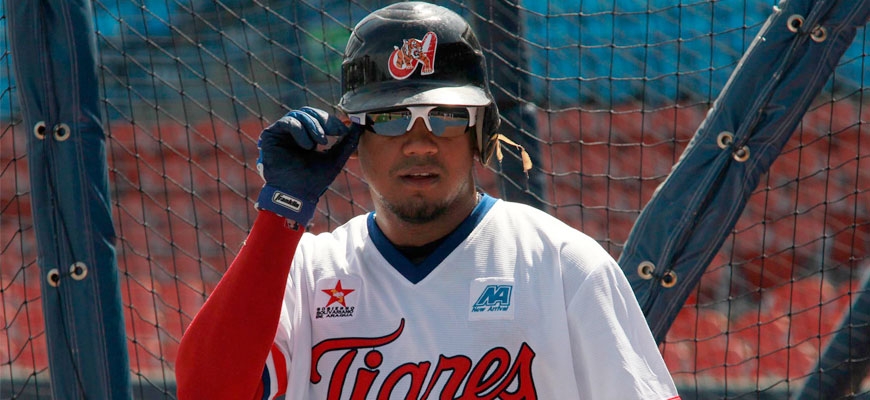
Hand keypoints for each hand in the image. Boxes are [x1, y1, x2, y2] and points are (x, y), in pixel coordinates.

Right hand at [256, 107, 359, 224]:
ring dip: (313, 127)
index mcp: (308, 136)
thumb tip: (359, 124)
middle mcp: (294, 132)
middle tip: (333, 133)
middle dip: (324, 121)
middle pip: (310, 112)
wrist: (297, 196)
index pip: (320, 117)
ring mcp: (282, 133)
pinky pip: (288, 122)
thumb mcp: (336, 158)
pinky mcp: (271, 135)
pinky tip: (307, 146)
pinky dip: (300, 131)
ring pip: (300, 115)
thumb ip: (347, 142)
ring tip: (319, 143)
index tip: (342, 130)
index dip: (332, 121)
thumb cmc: (315, 181)